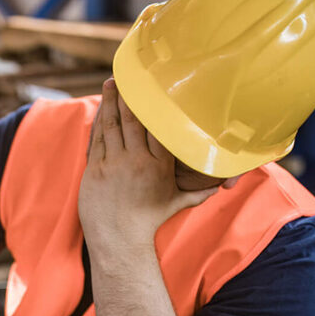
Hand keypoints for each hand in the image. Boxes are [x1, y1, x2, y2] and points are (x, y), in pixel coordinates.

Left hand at [77, 78, 221, 251]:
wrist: (119, 240)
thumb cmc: (149, 221)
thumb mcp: (177, 204)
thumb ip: (199, 192)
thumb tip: (220, 188)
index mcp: (159, 166)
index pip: (156, 128)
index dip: (152, 106)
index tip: (151, 88)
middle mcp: (136, 161)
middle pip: (132, 120)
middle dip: (128, 95)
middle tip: (125, 75)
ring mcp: (113, 164)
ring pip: (111, 125)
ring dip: (111, 101)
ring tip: (111, 82)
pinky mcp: (94, 169)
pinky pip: (96, 138)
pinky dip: (98, 121)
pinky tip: (101, 108)